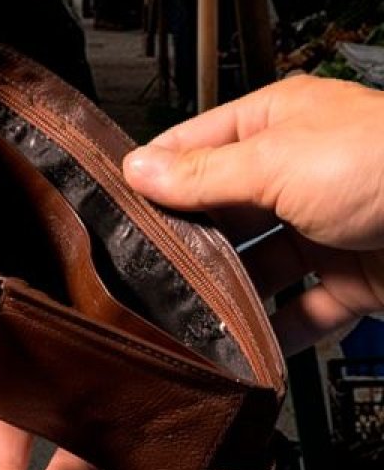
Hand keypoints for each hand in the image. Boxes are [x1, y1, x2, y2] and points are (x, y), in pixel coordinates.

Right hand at [123, 75, 383, 354]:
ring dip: (228, 291)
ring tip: (190, 314)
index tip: (116, 208)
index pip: (195, 147)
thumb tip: (139, 169)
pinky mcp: (353, 281)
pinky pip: (303, 310)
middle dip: (189, 242)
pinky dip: (277, 330)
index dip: (155, 175)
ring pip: (257, 266)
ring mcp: (326, 228)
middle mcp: (298, 173)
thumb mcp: (276, 161)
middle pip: (222, 211)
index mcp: (277, 124)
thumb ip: (203, 173)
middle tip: (146, 270)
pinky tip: (247, 344)